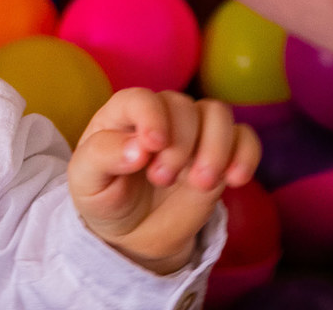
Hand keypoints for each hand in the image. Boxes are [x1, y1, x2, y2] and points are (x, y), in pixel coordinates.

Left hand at [68, 88, 260, 274]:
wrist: (132, 234)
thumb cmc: (104, 198)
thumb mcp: (86, 181)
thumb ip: (103, 156)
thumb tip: (138, 148)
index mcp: (121, 115)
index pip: (141, 98)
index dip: (152, 117)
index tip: (153, 147)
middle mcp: (160, 116)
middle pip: (183, 106)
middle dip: (179, 145)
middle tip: (162, 180)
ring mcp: (192, 133)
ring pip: (218, 113)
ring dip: (216, 147)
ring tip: (200, 183)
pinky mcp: (219, 154)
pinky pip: (245, 137)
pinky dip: (246, 154)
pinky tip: (234, 180)